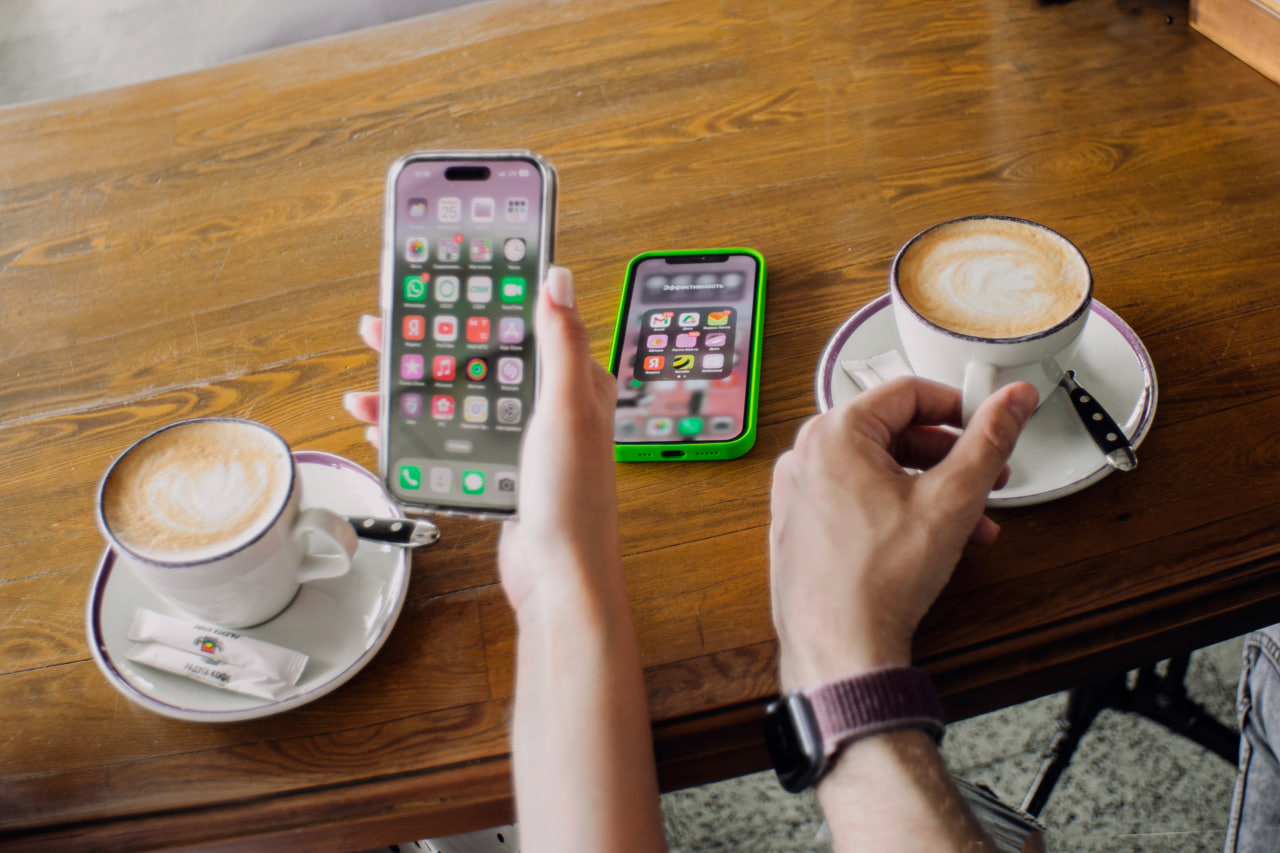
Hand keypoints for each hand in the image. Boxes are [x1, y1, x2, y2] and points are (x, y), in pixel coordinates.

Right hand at [341, 267, 620, 613]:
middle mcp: (547, 407)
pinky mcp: (497, 469)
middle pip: (478, 360)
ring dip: (411, 390)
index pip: (523, 325)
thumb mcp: (567, 409)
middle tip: (383, 329)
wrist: (558, 576)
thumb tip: (558, 278)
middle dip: (428, 345)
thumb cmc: (573, 497)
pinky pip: (450, 438)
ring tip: (367, 386)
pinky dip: (416, 430)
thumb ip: (561, 344)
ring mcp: (520, 439)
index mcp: (573, 383)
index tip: (438, 285)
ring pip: (457, 399)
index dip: (481, 303)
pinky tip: (384, 427)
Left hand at [769, 377, 1037, 689]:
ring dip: (930, 488)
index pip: (908, 392)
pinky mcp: (799, 527)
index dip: (959, 405)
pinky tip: (932, 539)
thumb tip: (1014, 401)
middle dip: (949, 455)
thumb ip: (989, 440)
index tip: (989, 423)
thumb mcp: (952, 499)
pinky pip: (854, 500)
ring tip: (972, 519)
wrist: (841, 649)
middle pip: (892, 432)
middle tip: (988, 473)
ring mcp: (797, 494)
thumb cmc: (879, 581)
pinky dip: (895, 509)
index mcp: (834, 434)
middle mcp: (805, 457)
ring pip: (876, 470)